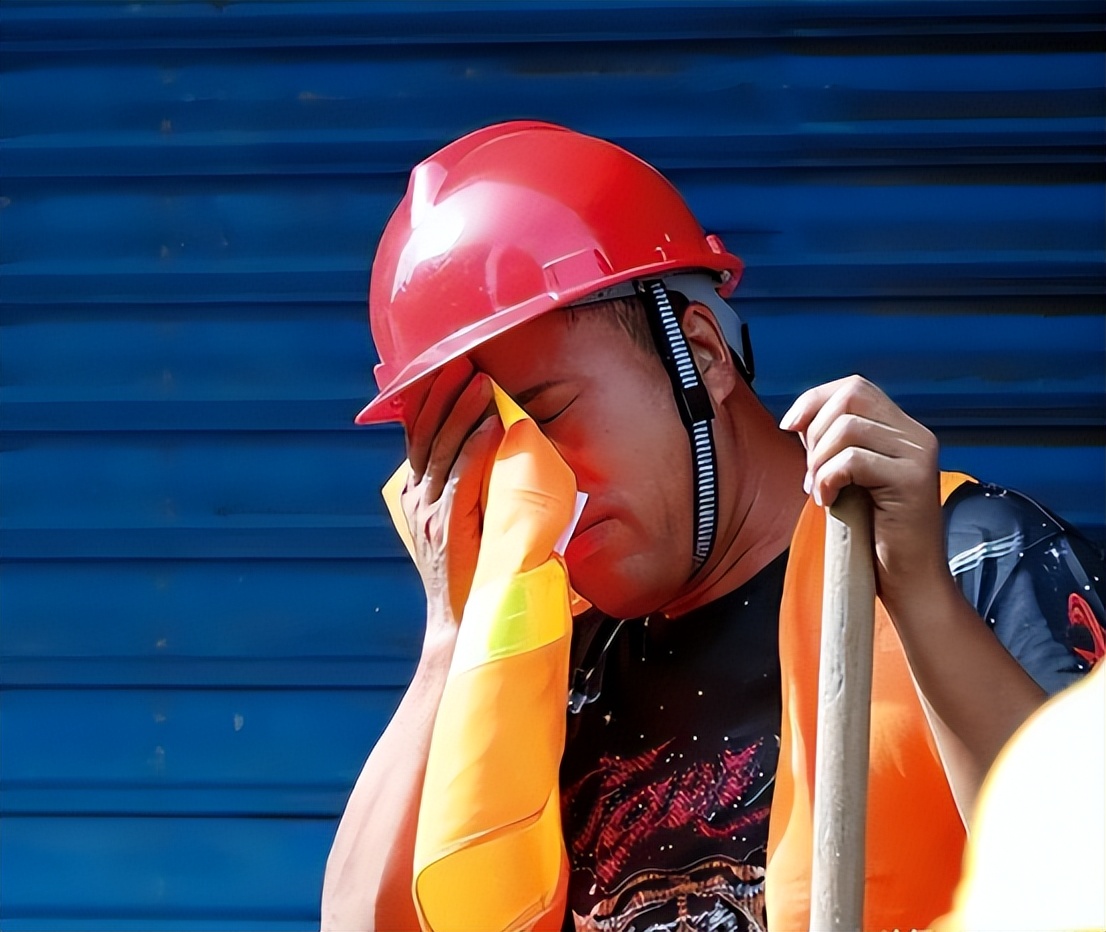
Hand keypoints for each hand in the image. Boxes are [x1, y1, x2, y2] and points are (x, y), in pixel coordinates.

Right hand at [400, 359, 498, 627]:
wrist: (462, 628)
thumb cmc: (474, 578)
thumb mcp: (468, 527)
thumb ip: (473, 493)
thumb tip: (498, 457)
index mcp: (419, 498)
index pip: (422, 438)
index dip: (433, 402)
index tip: (447, 371)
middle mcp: (418, 501)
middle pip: (429, 435)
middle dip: (446, 395)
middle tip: (464, 364)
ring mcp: (430, 515)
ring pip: (444, 450)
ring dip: (463, 413)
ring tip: (480, 383)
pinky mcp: (449, 528)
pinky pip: (462, 478)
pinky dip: (476, 448)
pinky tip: (490, 425)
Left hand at [779, 375, 947, 611]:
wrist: (909, 580)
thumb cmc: (873, 534)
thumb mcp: (850, 478)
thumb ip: (835, 446)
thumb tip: (800, 419)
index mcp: (903, 430)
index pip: (854, 387)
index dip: (815, 399)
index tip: (789, 426)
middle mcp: (916, 435)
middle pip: (850, 396)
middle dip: (815, 431)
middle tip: (811, 473)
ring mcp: (918, 454)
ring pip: (847, 427)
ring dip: (819, 460)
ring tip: (820, 491)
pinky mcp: (913, 479)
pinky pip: (853, 459)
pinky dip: (828, 479)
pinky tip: (829, 502)